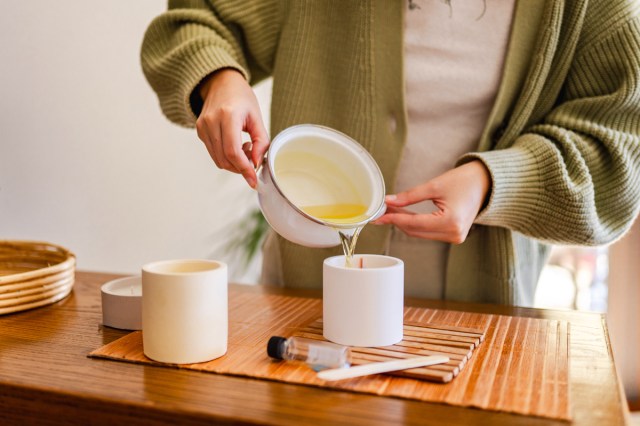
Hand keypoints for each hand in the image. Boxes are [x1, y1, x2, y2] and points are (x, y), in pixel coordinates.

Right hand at [196, 69, 268, 187]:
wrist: (221, 83)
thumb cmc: (241, 98)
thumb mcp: (257, 117)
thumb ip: (261, 142)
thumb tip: (256, 163)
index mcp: (227, 116)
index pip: (232, 152)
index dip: (244, 169)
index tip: (253, 180)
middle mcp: (211, 122)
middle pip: (224, 159)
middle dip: (241, 167)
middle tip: (253, 159)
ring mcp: (202, 127)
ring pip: (218, 160)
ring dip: (234, 163)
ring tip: (245, 148)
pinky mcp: (199, 131)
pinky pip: (213, 153)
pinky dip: (226, 156)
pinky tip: (235, 144)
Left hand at [372, 161, 490, 243]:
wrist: (486, 183)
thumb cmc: (465, 180)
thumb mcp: (435, 185)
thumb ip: (410, 196)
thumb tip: (388, 202)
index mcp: (451, 222)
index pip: (414, 224)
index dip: (393, 219)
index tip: (378, 214)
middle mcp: (454, 234)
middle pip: (415, 231)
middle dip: (396, 221)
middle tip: (381, 210)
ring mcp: (455, 238)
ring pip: (420, 233)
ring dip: (404, 223)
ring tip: (389, 211)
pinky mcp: (453, 235)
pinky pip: (428, 232)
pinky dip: (415, 224)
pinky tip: (403, 215)